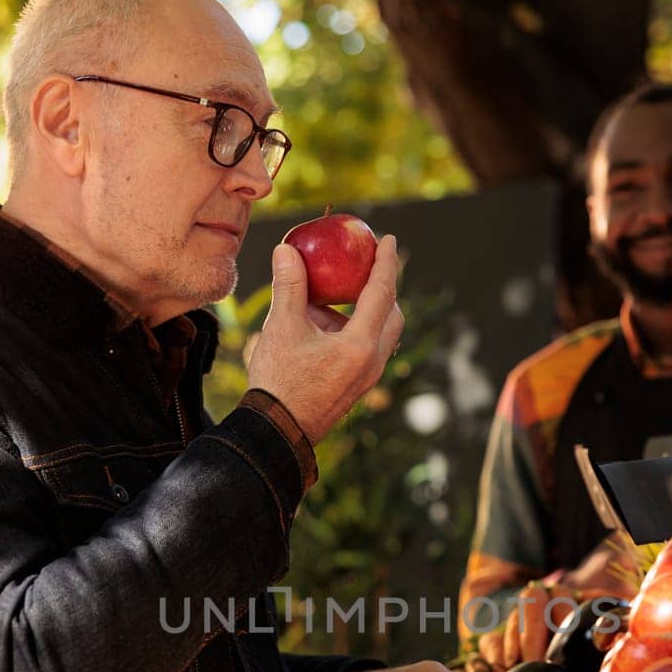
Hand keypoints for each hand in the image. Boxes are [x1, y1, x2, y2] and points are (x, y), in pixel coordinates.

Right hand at [247, 237, 404, 443]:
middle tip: (366, 268)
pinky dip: (355, 331)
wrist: (278, 431)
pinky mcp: (357, 386)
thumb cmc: (280, 381)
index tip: (389, 239)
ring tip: (333, 298)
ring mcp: (367, 377)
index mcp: (360, 345)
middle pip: (393, 315)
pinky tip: (324, 326)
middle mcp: (372, 361)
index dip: (386, 262)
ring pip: (381, 335)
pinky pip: (367, 350)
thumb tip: (287, 249)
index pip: (382, 293)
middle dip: (384, 288)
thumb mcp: (282, 328)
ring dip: (366, 312)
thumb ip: (289, 286)